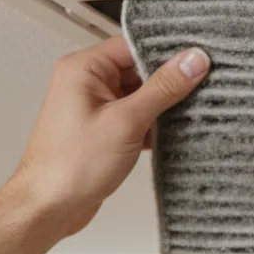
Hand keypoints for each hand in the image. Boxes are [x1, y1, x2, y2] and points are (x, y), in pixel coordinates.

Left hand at [4, 38, 209, 236]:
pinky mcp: (104, 131)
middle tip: (204, 85)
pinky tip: (177, 133)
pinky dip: (155, 125)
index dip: (167, 51)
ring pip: (141, 96)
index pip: (133, 45)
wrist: (49, 208)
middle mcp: (86, 84)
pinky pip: (136, 118)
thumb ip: (163, 88)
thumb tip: (192, 61)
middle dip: (170, 81)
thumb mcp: (126, 121)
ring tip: (195, 110)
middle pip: (139, 69)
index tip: (199, 58)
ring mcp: (95, 109)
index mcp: (83, 69)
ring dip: (164, 106)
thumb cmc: (71, 166)